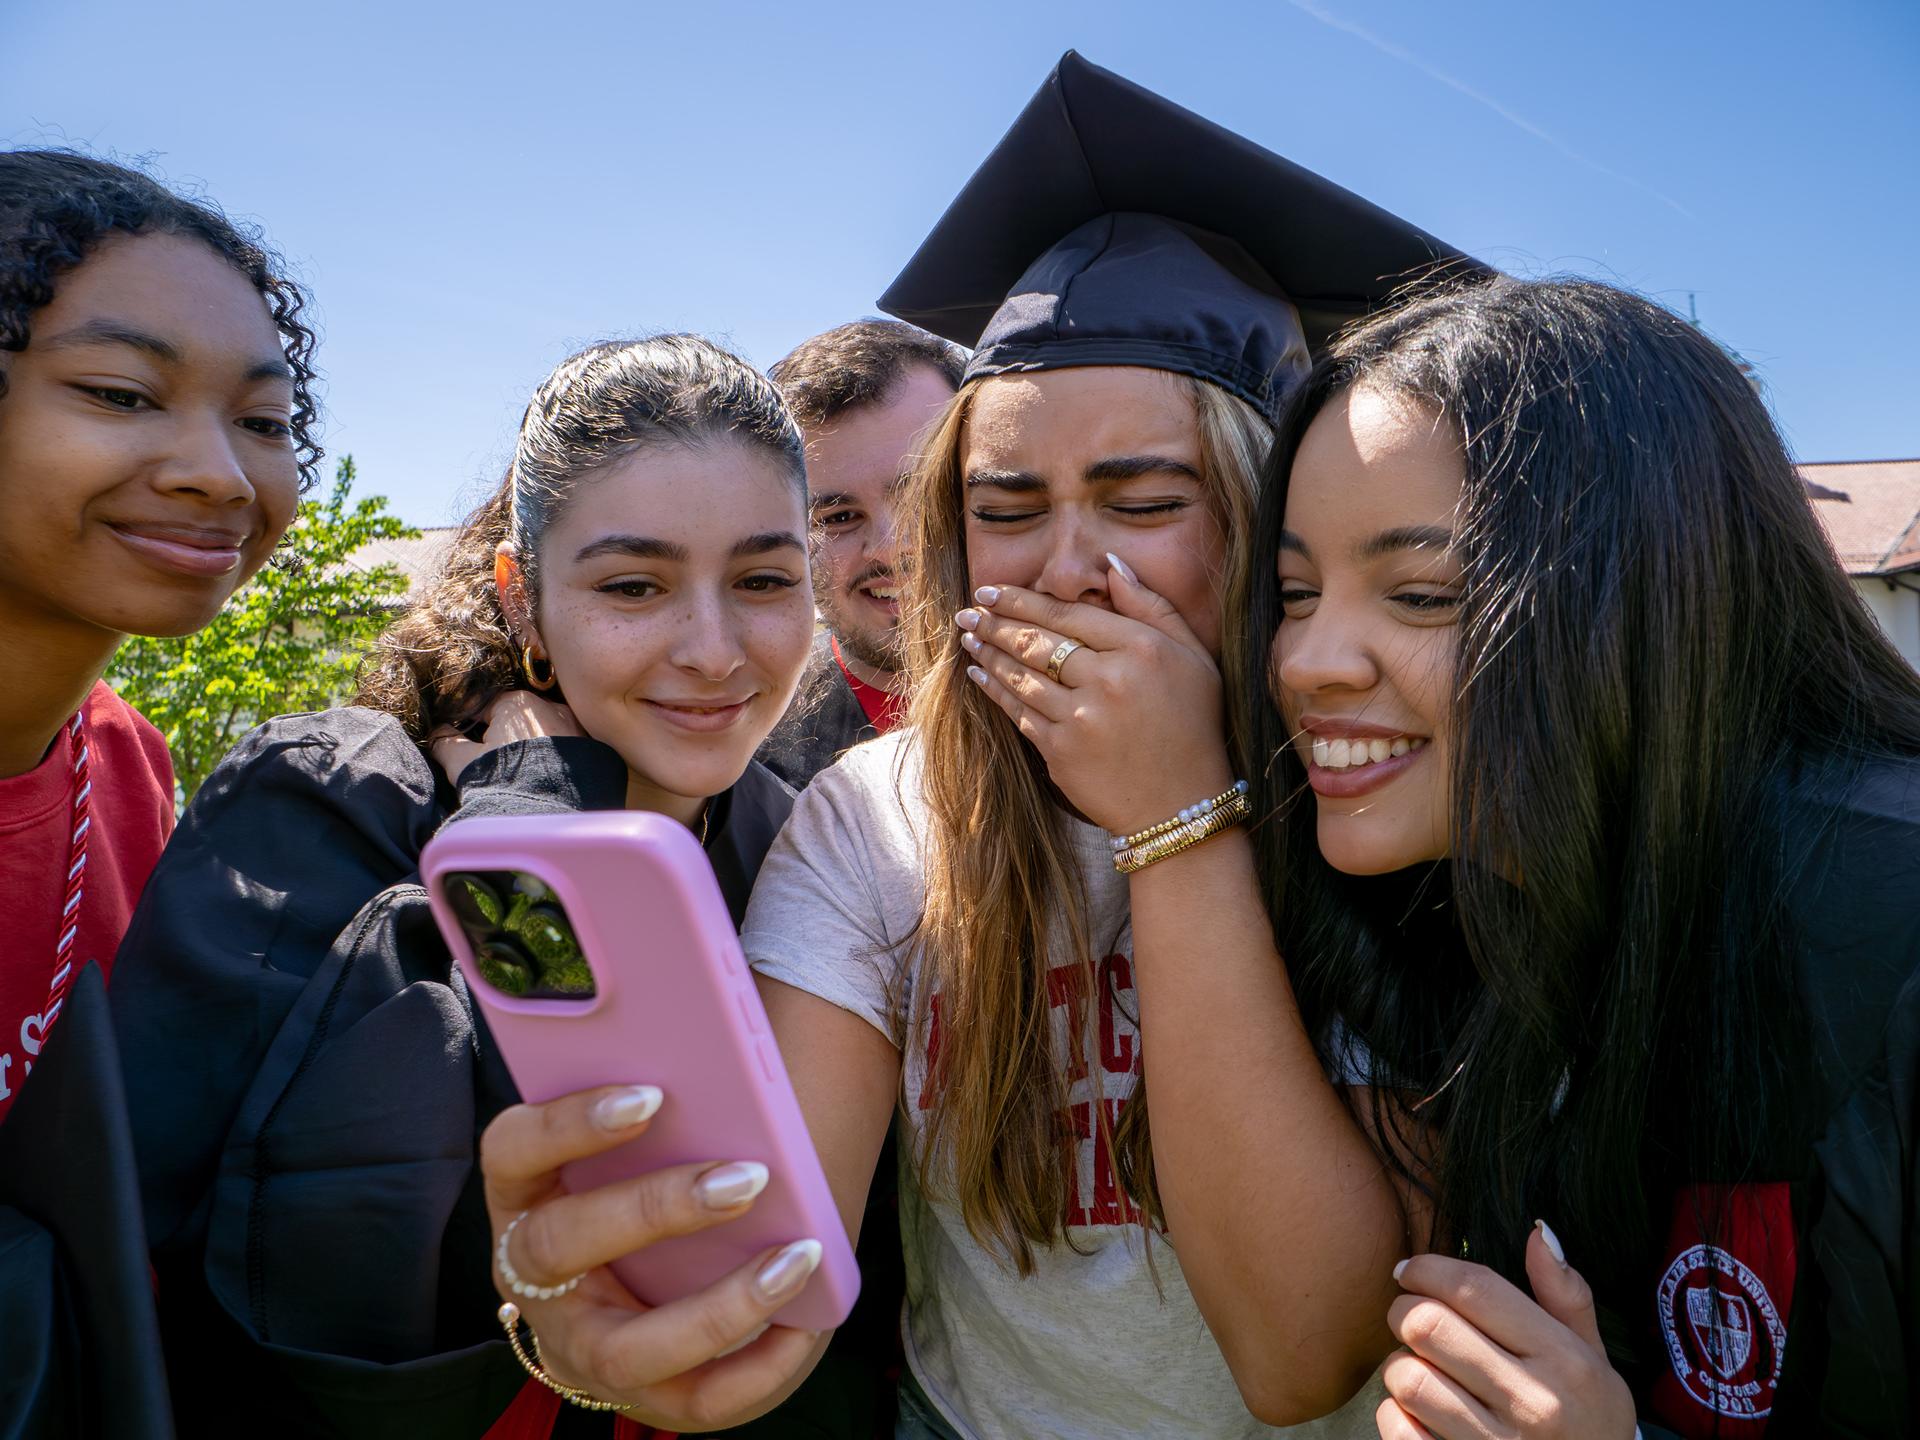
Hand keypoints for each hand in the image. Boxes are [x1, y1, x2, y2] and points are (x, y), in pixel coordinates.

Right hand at [430, 690, 583, 785]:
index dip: (473, 728)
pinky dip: (555, 760)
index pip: (487, 707)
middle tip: (496, 767)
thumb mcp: (463, 764)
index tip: (469, 748)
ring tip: (522, 776)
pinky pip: (567, 749)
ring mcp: (576, 728)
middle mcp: (552, 708)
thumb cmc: (502, 783)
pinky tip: (545, 779)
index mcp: (517, 703)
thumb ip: (446, 743)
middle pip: (519, 720)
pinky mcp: (593, 751)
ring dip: (533, 749)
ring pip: (546, 734)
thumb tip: (437, 734)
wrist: (549, 815)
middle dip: (506, 738)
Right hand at [480, 1083, 825, 1429]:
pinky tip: (807, 1320)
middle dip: (656, 1209)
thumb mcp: (652, 1136)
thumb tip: (736, 1072)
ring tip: (796, 1258)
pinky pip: (696, 1399)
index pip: (513, 1149)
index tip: (653, 1094)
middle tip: (747, 1178)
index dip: (570, 1122)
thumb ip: (674, 1103)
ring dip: (719, 1306)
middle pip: (560, 1246)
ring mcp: (579, 1346)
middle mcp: (533, 1277)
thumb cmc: (660, 1171)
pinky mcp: (640, 1395)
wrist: (662, 1278)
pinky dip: (759, 1364)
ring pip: (626, 1350)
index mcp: (524, 1191)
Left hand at [958, 554, 1232, 834]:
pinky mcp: (1061, 751)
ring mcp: (1081, 717)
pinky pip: (1018, 711)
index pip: (1069, 613)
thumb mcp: (1194, 657)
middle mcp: (1108, 679)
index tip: (992, 589)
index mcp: (1140, 649)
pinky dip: (995, 689)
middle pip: (1038, 641)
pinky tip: (979, 673)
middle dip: (995, 622)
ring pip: (1022, 674)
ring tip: (968, 635)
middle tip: (968, 609)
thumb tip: (1112, 565)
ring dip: (988, 652)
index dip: (1023, 600)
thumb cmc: (1191, 725)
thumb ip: (1153, 606)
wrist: (1182, 803)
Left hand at [1375, 1224, 1636, 1438]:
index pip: (1475, 1290)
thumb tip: (1537, 1230)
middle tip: (1409, 1316)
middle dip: (1404, 1310)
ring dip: (1400, 1365)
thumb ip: (1566, 1296)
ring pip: (1407, 1377)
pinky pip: (1398, 1429)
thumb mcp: (1596, 1361)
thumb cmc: (1591, 1424)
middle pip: (1427, 1325)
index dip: (1428, 1268)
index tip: (1410, 1270)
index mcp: (1565, 1362)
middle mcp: (1534, 1403)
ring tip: (1419, 1367)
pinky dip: (1394, 1414)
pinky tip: (1416, 1412)